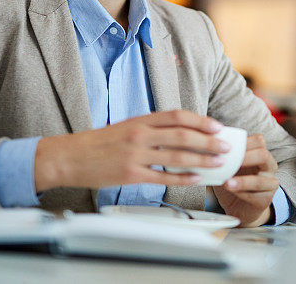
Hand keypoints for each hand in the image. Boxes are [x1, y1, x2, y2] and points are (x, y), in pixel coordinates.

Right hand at [33, 110, 228, 191]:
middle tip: (225, 146)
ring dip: (202, 159)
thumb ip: (151, 129)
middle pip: (183, 135)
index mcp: (140, 120)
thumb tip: (180, 134)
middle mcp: (140, 134)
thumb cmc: (99, 143)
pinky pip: (163, 177)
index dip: (200, 120)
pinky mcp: (130, 174)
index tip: (217, 126)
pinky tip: (197, 179)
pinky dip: (183, 178)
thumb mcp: (126, 127)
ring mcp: (135, 155)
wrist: (70, 156)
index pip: (177, 116)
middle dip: (209, 141)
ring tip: (218, 163)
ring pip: (177, 156)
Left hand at [213, 134, 278, 226]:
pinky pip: (256, 195)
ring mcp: (270, 183)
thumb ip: (221, 157)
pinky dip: (241, 192)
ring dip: (242, 181)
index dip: (244, 141)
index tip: (226, 145)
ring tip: (227, 182)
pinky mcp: (266, 199)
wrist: (238, 207)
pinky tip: (230, 190)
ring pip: (261, 179)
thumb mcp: (226, 167)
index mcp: (259, 154)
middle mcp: (268, 166)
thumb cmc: (232, 182)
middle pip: (264, 155)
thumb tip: (205, 147)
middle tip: (228, 161)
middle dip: (245, 157)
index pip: (258, 141)